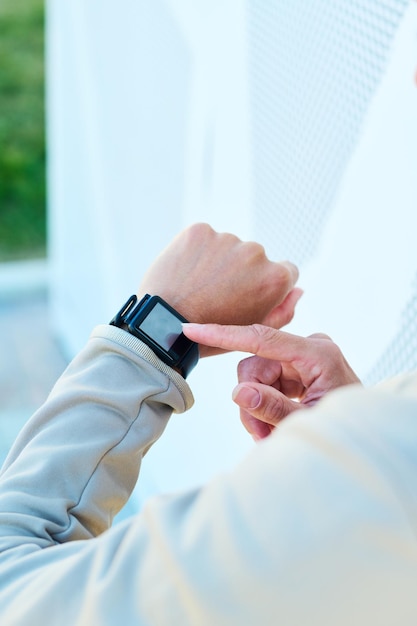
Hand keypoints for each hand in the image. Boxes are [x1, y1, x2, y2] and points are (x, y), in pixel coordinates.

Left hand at [138, 223, 299, 356]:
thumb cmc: (210, 336)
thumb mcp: (254, 331)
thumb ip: (283, 310)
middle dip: (241, 272)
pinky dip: (196, 252)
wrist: (163, 325)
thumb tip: (298, 290)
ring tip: (198, 287)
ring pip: (228, 248)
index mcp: (275, 278)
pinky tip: (186, 274)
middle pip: (255, 258)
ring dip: (218, 261)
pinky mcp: (199, 231)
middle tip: (216, 295)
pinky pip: (204, 239)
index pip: (286, 270)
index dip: (265, 284)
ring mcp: (226, 239)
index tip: (247, 294)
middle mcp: (256, 253)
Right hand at [182, 323, 360, 438]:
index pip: (262, 338)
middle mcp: (309, 350)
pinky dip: (264, 407)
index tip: (192, 329)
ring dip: (257, 409)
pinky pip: (266, 383)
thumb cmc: (344, 428)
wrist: (364, 440)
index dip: (223, 334)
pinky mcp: (298, 369)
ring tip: (270, 436)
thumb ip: (272, 407)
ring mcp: (303, 359)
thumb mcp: (307, 422)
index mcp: (317, 354)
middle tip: (260, 434)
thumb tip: (239, 392)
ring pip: (256, 378)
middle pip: (254, 366)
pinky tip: (274, 427)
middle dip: (251, 401)